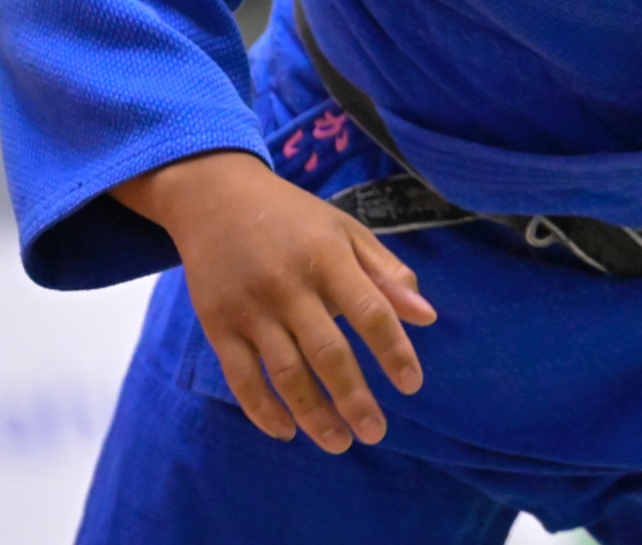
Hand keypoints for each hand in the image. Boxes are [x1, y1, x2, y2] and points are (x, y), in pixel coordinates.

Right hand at [110, 150, 435, 451]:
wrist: (214, 199)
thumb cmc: (294, 218)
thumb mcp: (346, 231)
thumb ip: (387, 273)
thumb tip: (427, 317)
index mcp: (327, 257)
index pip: (370, 312)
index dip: (394, 351)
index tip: (412, 385)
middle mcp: (288, 286)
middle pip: (327, 352)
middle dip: (354, 398)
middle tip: (376, 432)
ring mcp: (250, 309)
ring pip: (285, 374)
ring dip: (313, 415)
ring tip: (339, 442)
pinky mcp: (218, 325)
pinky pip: (241, 378)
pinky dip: (263, 410)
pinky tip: (287, 431)